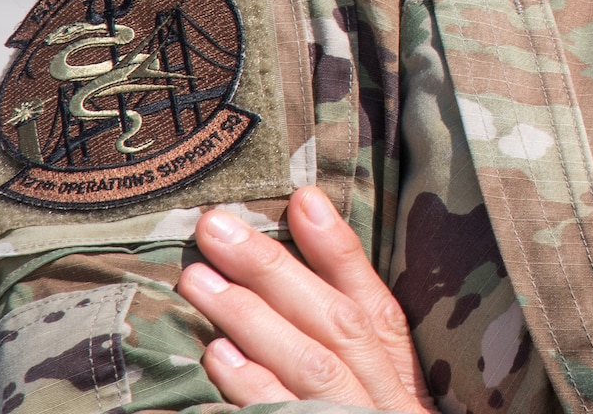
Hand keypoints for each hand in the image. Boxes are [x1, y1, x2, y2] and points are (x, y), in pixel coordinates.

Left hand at [176, 186, 435, 411]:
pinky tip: (219, 361)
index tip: (301, 198)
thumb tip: (294, 262)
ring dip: (250, 318)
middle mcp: (381, 393)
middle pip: (330, 320)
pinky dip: (255, 390)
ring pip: (305, 363)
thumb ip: (349, 333)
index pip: (370, 297)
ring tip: (195, 280)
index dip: (337, 248)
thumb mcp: (381, 384)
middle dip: (274, 268)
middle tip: (215, 226)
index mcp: (396, 368)